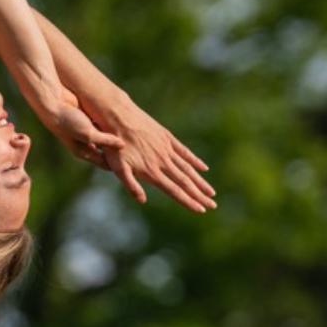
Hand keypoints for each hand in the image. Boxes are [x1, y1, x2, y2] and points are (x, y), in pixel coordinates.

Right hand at [30, 86, 127, 175]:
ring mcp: (87, 131)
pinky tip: (123, 122)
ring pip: (106, 137)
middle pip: (107, 151)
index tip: (134, 166)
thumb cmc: (67, 121)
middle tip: (136, 152)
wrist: (53, 103)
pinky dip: (112, 125)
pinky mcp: (88, 119)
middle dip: (119, 152)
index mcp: (83, 151)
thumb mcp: (87, 133)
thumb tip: (123, 146)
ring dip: (116, 136)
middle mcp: (85, 143)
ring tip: (133, 137)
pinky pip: (103, 124)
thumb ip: (105, 140)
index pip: (105, 162)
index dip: (118, 165)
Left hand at [81, 90, 213, 212]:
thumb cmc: (114, 146)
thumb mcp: (117, 167)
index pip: (174, 191)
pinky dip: (195, 161)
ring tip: (211, 192)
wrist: (118, 116)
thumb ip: (130, 184)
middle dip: (200, 195)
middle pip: (185, 182)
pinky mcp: (166, 137)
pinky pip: (184, 152)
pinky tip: (203, 168)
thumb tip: (143, 201)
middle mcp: (163, 161)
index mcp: (151, 171)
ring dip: (200, 181)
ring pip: (188, 168)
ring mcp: (166, 149)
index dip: (188, 201)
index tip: (201, 210)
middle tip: (213, 205)